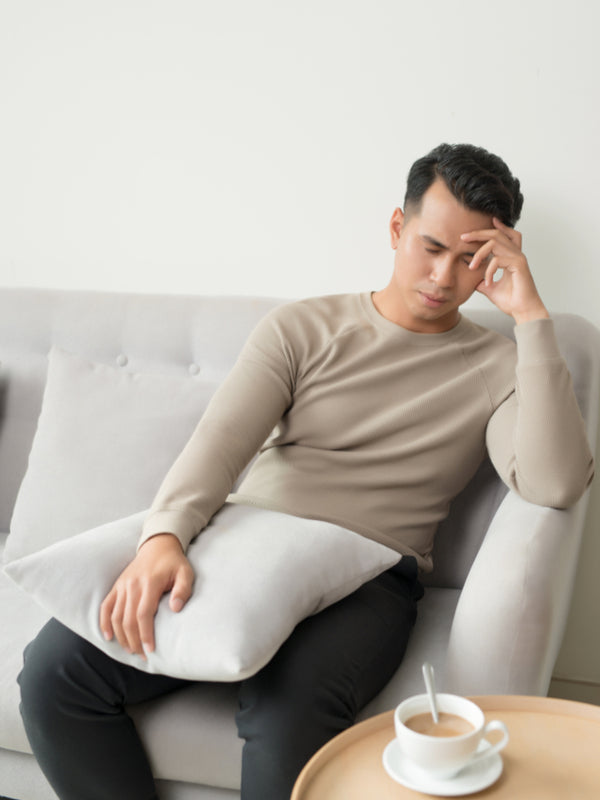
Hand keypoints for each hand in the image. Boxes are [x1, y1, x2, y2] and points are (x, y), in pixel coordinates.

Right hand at [99, 533, 194, 658]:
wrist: (158, 545)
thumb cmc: (174, 562)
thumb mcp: (185, 572)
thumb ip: (183, 590)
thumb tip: (176, 609)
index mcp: (150, 583)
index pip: (143, 614)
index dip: (145, 634)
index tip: (151, 650)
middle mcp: (133, 585)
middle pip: (128, 619)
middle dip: (134, 641)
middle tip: (142, 656)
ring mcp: (122, 585)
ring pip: (116, 616)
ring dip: (121, 636)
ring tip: (131, 650)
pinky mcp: (117, 586)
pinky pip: (106, 606)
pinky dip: (104, 622)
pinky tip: (108, 637)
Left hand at [461, 218, 548, 323]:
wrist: (523, 311)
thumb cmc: (510, 301)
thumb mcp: (490, 287)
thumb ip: (482, 278)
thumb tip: (470, 276)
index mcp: (511, 257)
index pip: (506, 235)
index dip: (498, 227)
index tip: (484, 224)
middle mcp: (516, 254)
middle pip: (497, 233)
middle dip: (479, 233)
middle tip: (463, 237)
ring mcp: (518, 258)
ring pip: (495, 243)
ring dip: (479, 253)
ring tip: (471, 267)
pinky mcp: (519, 265)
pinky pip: (497, 260)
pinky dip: (488, 270)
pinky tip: (487, 282)